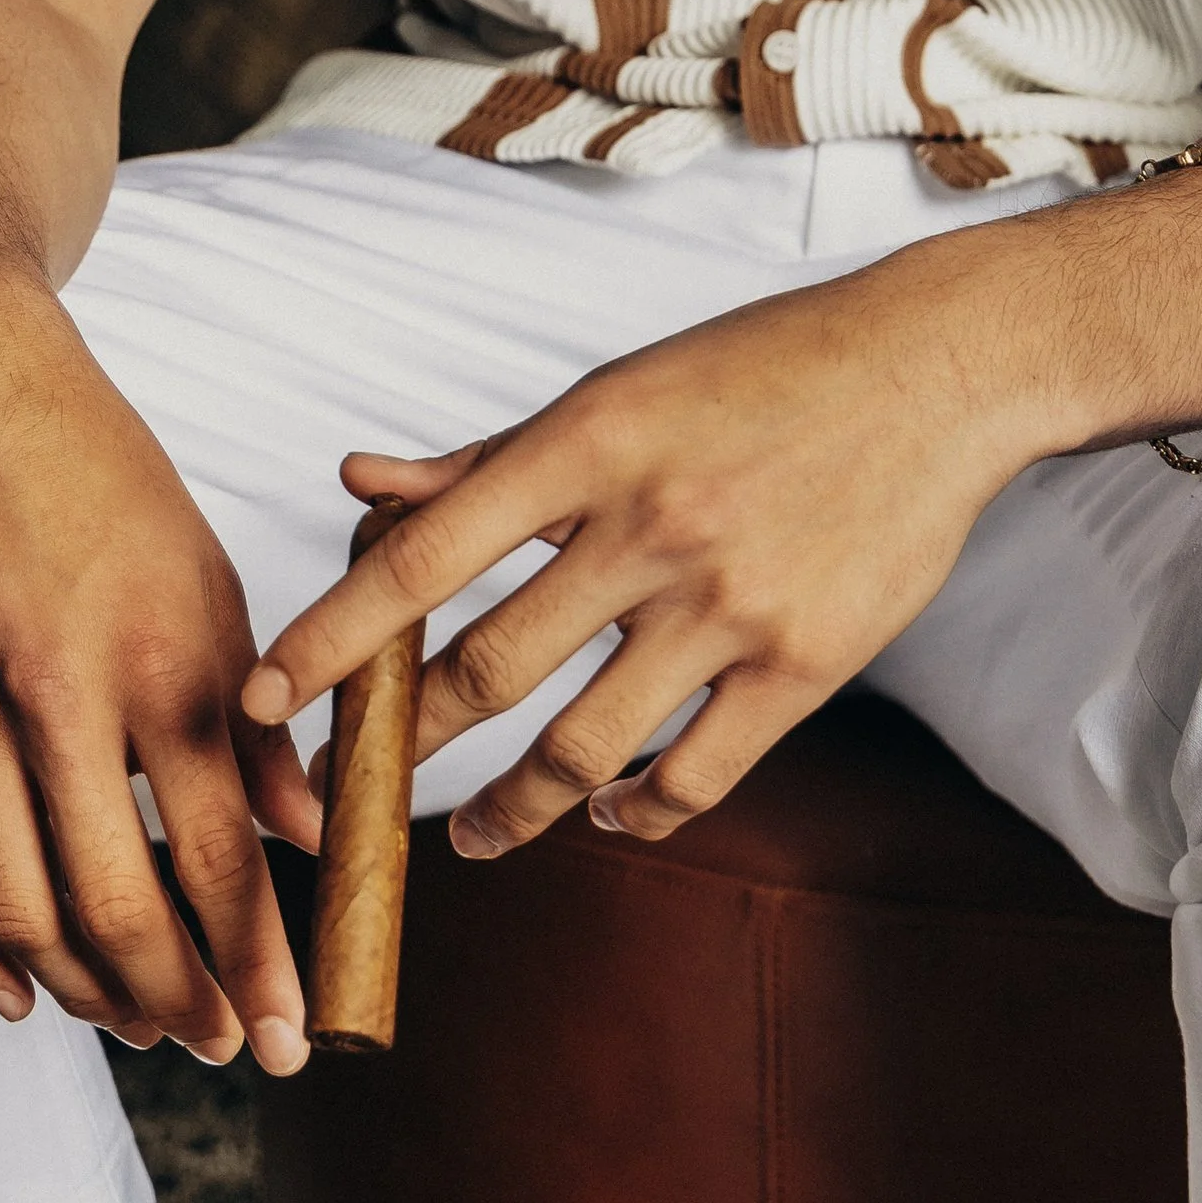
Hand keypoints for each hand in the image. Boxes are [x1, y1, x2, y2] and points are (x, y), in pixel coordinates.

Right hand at [0, 266, 319, 1068]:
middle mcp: (59, 694)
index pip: (216, 847)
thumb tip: (311, 833)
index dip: (257, 957)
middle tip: (219, 1046)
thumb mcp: (210, 576)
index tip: (292, 1031)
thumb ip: (256, 714)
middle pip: (114, 901)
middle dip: (176, 998)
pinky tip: (20, 990)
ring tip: (139, 1022)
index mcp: (160, 653)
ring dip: (81, 991)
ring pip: (16, 907)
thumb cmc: (103, 478)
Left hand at [243, 250, 1027, 855]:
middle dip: (398, 748)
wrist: (940, 367)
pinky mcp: (805, 663)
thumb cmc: (764, 367)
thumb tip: (355, 487)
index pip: (425, 560)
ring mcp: (730, 603)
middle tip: (346, 795)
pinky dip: (637, 812)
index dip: (331, 638)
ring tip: (474, 834)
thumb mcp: (620, 388)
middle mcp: (650, 525)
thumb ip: (484, 460)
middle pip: (486, 672)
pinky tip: (613, 814)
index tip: (261, 701)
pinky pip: (693, 776)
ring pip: (581, 748)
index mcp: (591, 442)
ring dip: (507, 810)